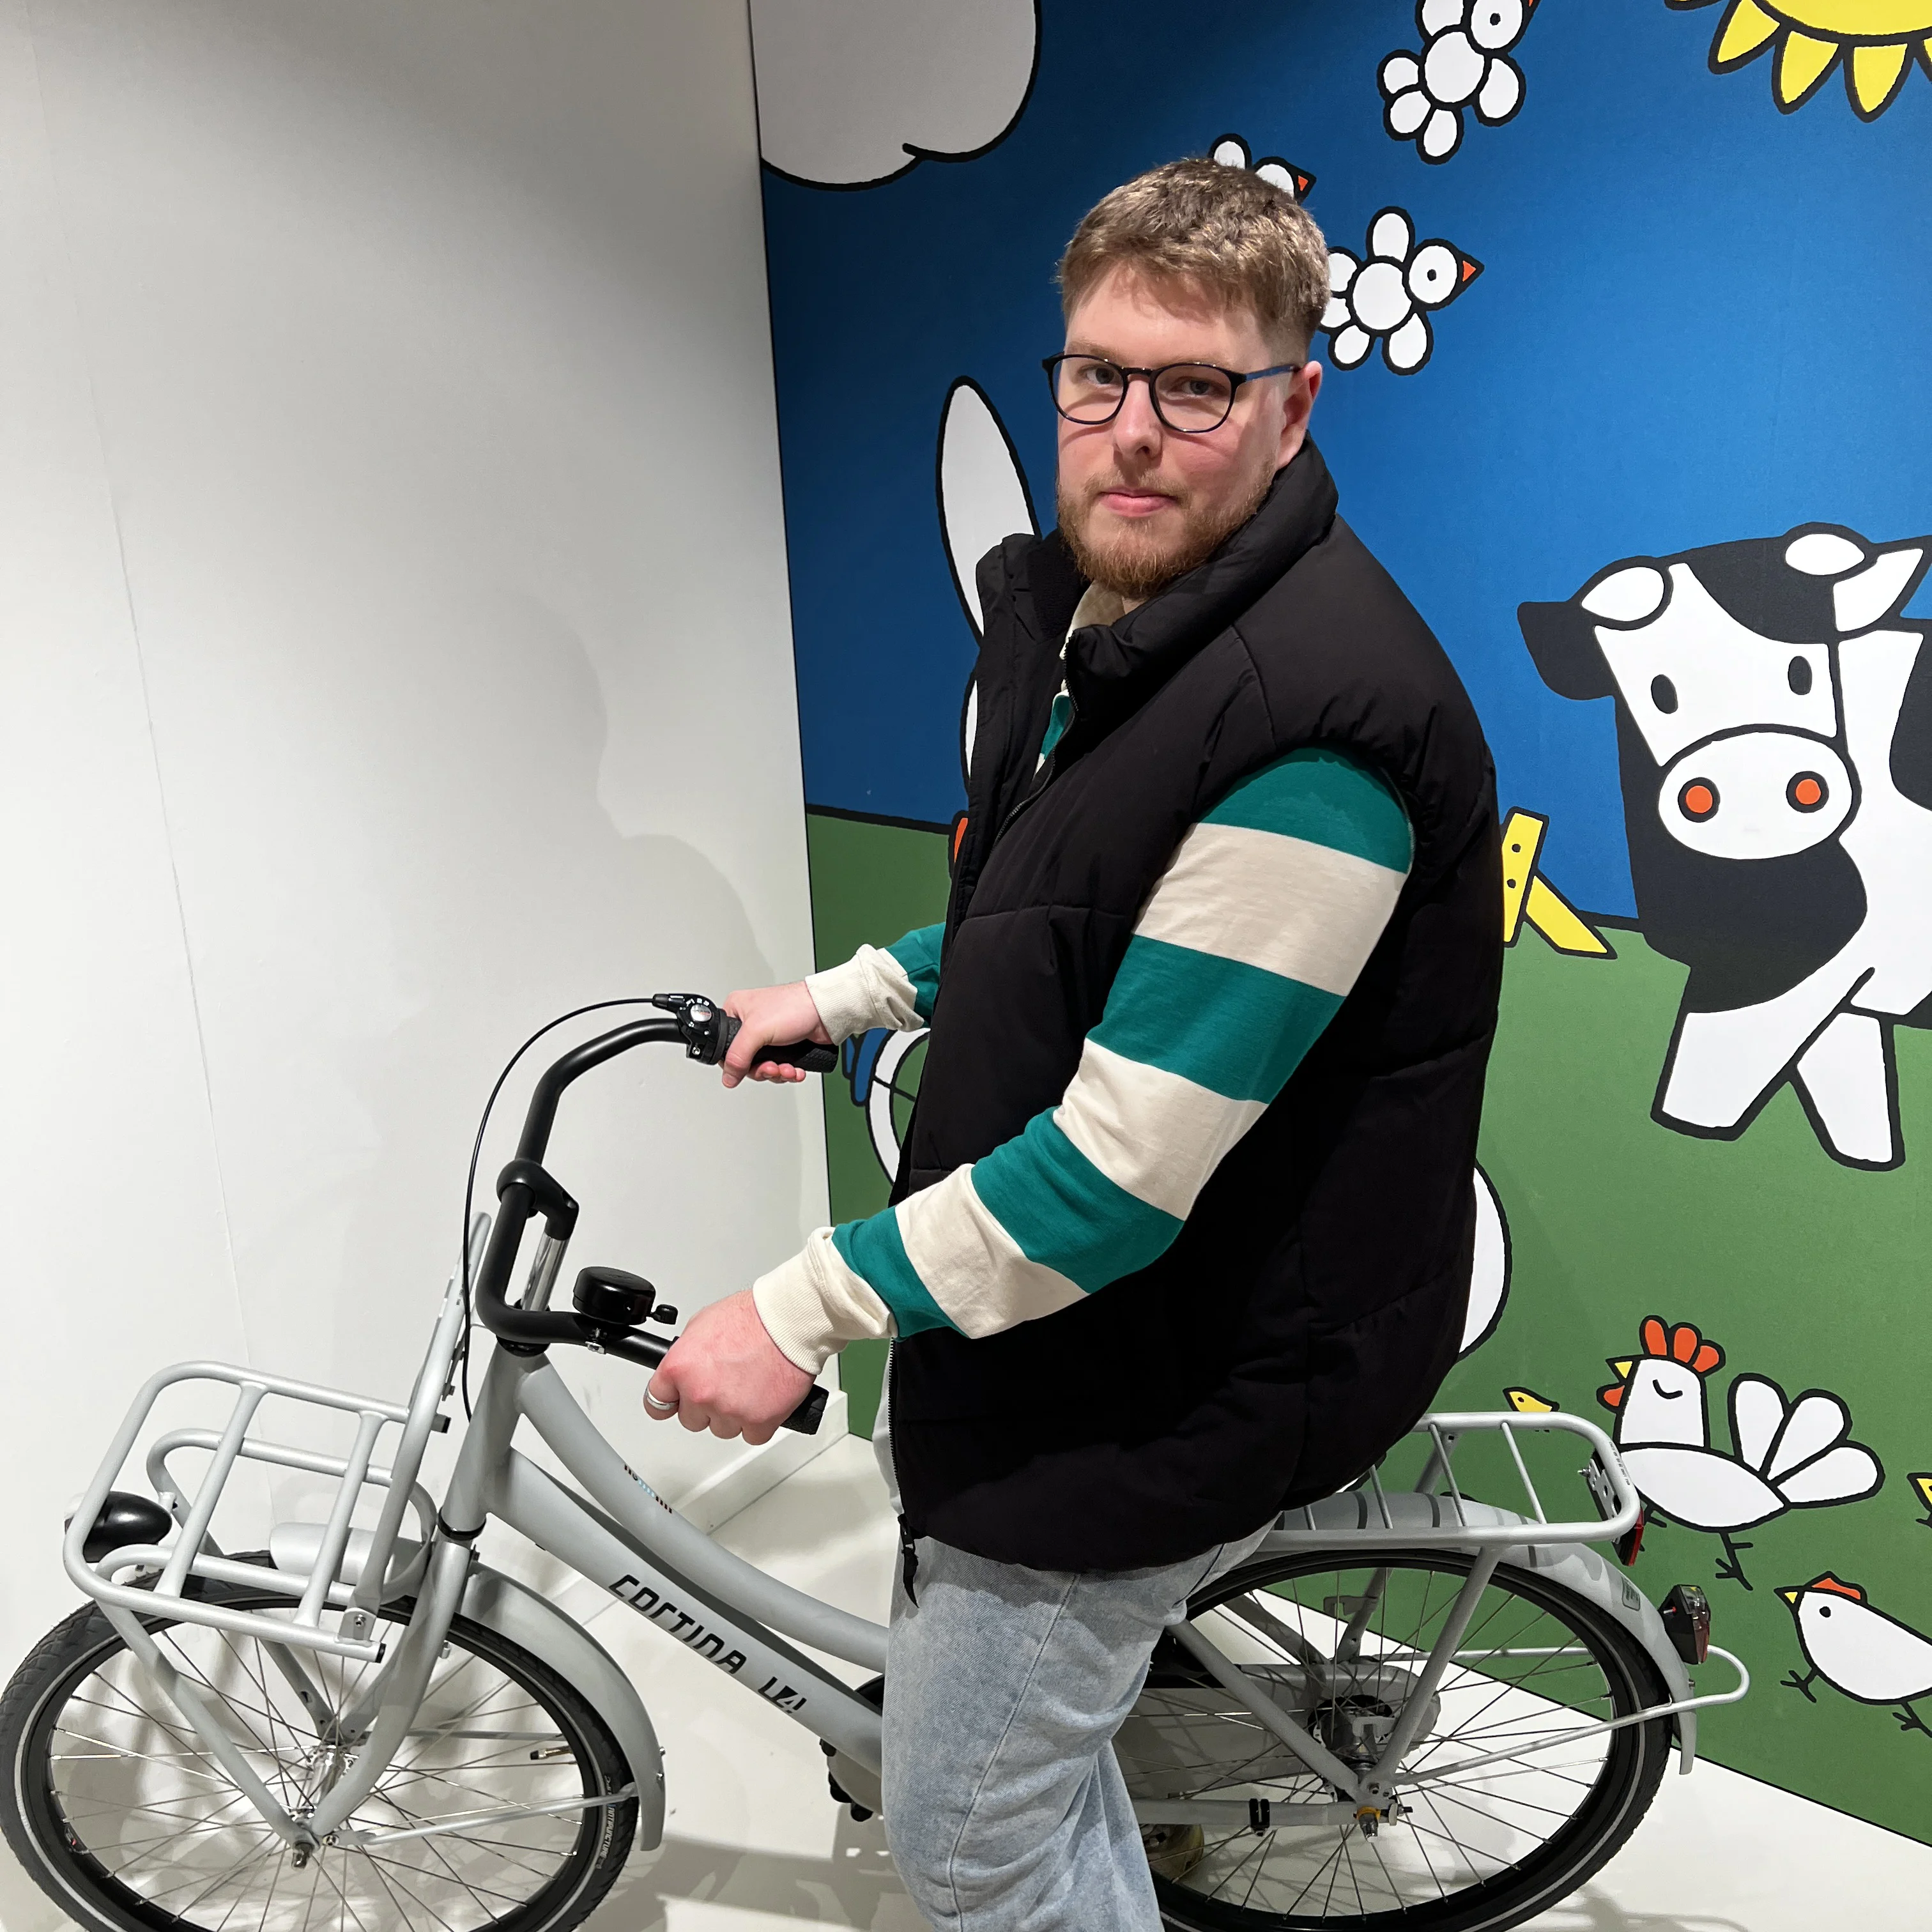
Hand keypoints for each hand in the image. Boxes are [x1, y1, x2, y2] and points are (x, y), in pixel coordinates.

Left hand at [643, 1290, 814, 1443]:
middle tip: (725, 1383)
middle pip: (691, 1420)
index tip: (674, 1403)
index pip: (656, 1403)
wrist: (790, 1320)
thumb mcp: (703, 1324)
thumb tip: (685, 1369)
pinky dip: (758, 1422)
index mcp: (680, 1368)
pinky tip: (763, 1400)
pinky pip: (751, 1435)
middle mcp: (700, 1392)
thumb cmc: (753, 1316)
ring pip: (722, 1429)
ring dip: (733, 1414)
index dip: (669, 1402)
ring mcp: (729, 1410)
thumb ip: (687, 1354)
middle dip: (705, 1405)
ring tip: (749, 1385)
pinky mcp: (759, 1422)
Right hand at [720, 981, 830, 1088]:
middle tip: (773, 1067)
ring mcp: (769, 1036)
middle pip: (746, 1061)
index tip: (749, 1068)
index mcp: (737, 1011)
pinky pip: (779, 1068)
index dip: (736, 1062)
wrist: (826, 1012)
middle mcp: (751, 1024)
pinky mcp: (785, 1046)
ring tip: (788, 1068)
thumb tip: (728, 1077)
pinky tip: (796, 1069)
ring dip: (778, 1073)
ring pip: (764, 1067)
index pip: (725, 1046)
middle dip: (763, 1069)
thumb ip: (738, 1056)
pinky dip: (788, 1072)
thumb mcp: (757, 1030)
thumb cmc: (795, 1006)